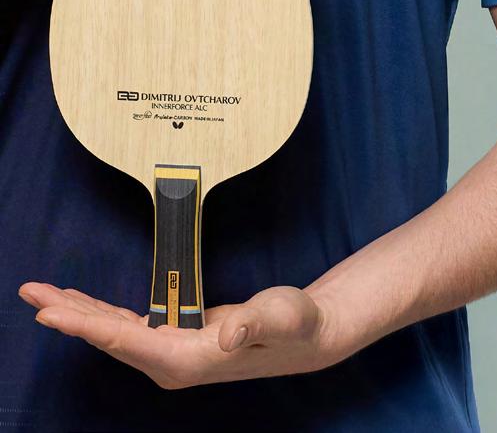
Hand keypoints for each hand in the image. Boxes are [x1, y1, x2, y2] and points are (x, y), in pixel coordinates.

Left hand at [17, 279, 343, 387]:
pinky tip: (85, 306)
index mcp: (188, 359)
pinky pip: (127, 328)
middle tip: (31, 293)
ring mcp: (171, 352)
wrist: (305, 336)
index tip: (49, 312)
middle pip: (108, 338)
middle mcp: (171, 361)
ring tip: (44, 296)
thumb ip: (255, 322)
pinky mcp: (176, 339)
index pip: (124, 341)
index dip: (84, 325)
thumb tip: (227, 331)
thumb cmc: (295, 324)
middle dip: (68, 315)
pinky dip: (101, 314)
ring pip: (113, 333)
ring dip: (79, 313)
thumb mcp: (280, 316)